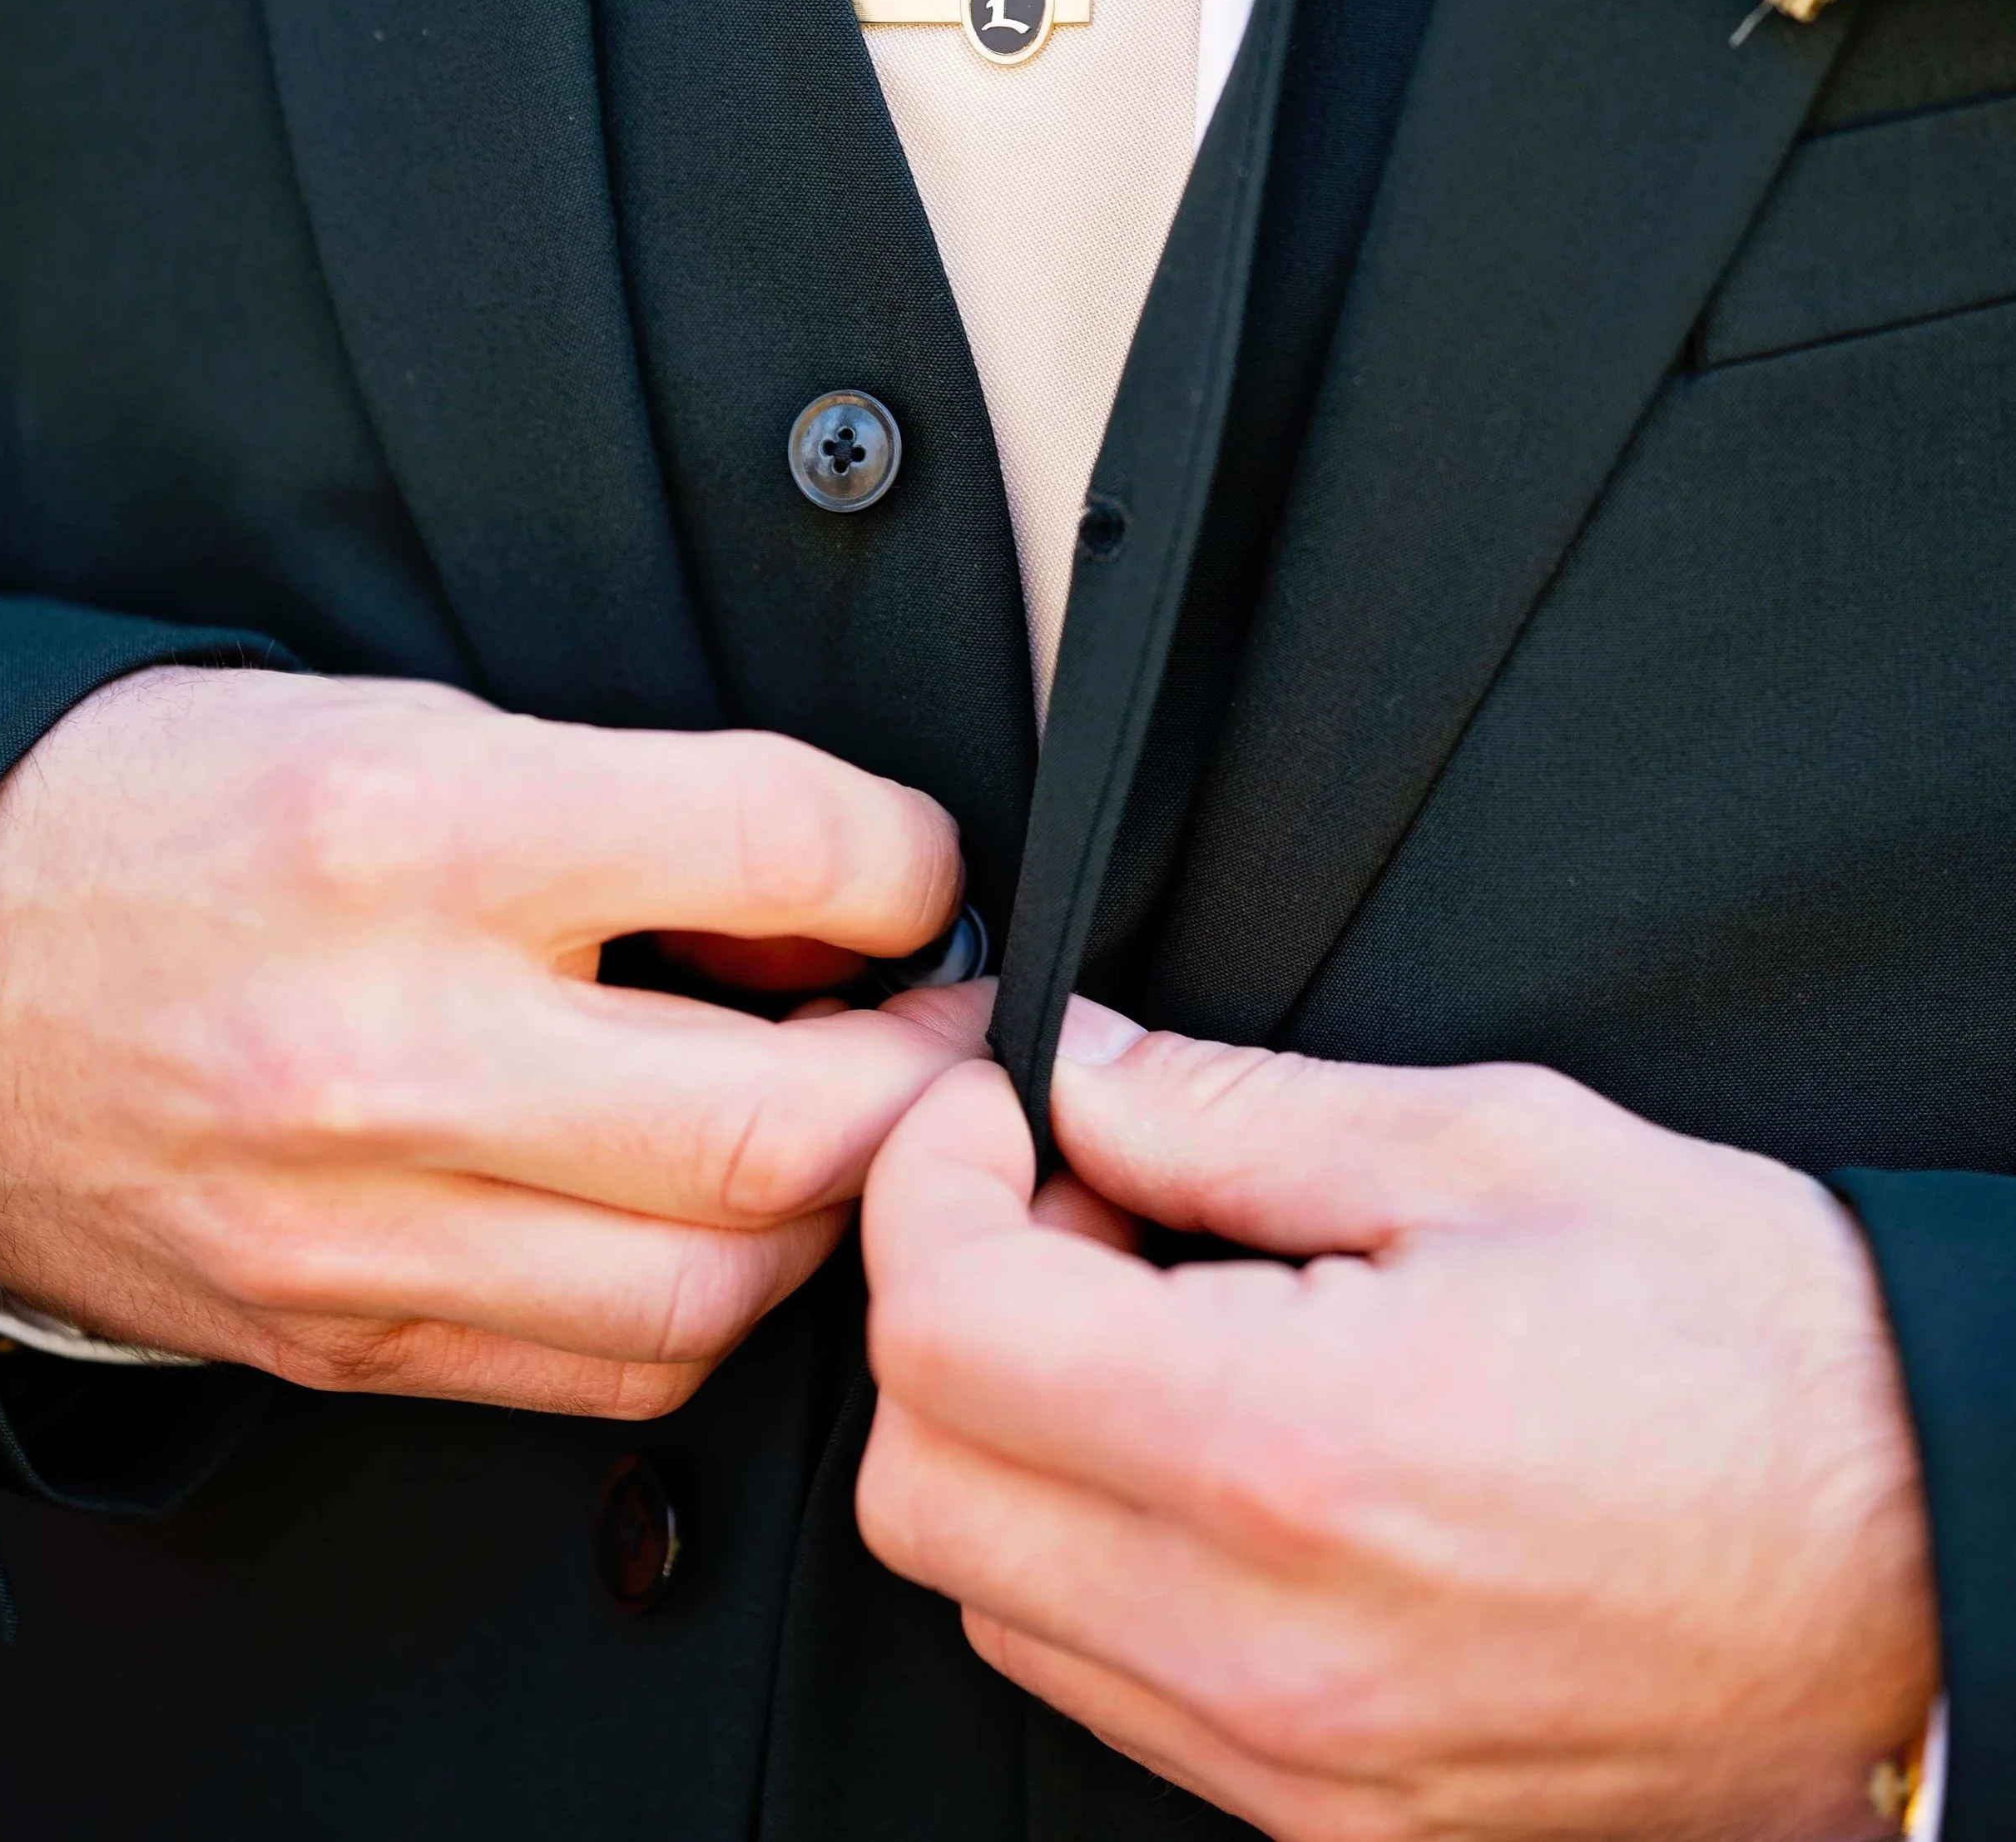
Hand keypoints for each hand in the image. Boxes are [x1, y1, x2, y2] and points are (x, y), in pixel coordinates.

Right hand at [0, 666, 982, 1414]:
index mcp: (413, 835)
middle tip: (950, 1031)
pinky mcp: (341, 1335)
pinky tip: (711, 1217)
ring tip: (841, 1129)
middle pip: (778, 1119)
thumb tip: (841, 886)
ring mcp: (358, 1222)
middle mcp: (389, 1046)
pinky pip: (603, 1376)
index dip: (908, 856)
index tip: (919, 869)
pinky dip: (705, 1302)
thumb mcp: (410, 725)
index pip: (775, 843)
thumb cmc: (172, 816)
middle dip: (924, 1080)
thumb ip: (634, 807)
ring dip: (831, 1216)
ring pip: (713, 1288)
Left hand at [860, 1010, 1937, 1840]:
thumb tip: (1071, 1068)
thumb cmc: (1753, 1350)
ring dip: (1014, 1439)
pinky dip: (1094, 1557)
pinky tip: (1215, 1450)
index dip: (928, 1182)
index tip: (989, 1112)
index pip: (946, 1331)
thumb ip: (1232, 1108)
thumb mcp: (1491, 1150)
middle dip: (948, 1311)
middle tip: (1079, 1212)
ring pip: (989, 1601)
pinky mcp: (1332, 1823)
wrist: (1927, 1563)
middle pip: (919, 1486)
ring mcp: (1294, 1763)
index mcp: (1295, 1452)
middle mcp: (1267, 1646)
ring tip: (1166, 1325)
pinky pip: (1107, 1688)